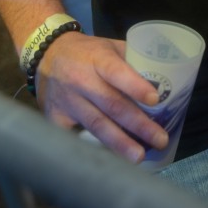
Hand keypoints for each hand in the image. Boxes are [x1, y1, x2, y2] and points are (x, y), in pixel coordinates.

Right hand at [36, 32, 168, 162]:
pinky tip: (111, 161)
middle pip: (111, 104)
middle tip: (159, 139)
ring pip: (96, 124)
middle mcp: (81, 79)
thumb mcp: (108, 46)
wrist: (47, 55)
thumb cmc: (86, 51)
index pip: (116, 71)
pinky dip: (94, 149)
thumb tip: (160, 80)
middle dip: (138, 124)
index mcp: (97, 58)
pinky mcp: (56, 117)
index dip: (135, 86)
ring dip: (119, 143)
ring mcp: (67, 100)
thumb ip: (131, 60)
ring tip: (138, 156)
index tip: (155, 100)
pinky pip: (76, 137)